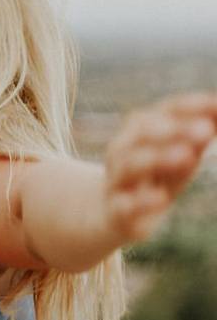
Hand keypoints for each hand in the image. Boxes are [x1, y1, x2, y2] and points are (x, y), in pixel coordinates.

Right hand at [103, 91, 216, 242]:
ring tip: (187, 156)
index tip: (216, 105)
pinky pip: (124, 205)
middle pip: (141, 134)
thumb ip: (198, 139)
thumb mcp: (180, 158)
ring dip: (157, 158)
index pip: (163, 112)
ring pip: (130, 165)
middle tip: (205, 130)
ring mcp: (117, 181)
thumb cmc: (155, 179)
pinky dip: (142, 201)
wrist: (113, 214)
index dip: (189, 107)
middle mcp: (122, 151)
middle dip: (172, 131)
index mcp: (140, 131)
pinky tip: (161, 198)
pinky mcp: (117, 212)